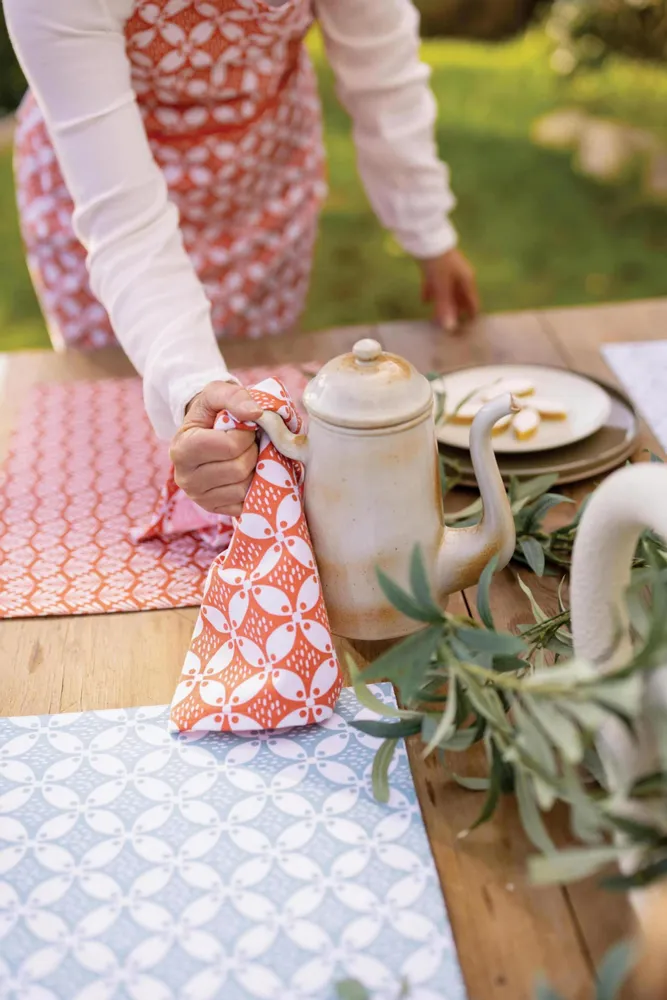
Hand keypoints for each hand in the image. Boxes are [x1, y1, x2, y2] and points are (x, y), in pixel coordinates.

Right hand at [169, 381, 261, 516]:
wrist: (204, 433)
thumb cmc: (211, 413)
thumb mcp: (216, 394)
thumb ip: (234, 397)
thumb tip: (255, 414)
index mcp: (182, 449)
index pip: (229, 446)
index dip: (245, 434)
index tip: (244, 427)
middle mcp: (185, 479)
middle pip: (238, 469)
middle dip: (251, 451)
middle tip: (247, 442)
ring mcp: (199, 498)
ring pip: (244, 488)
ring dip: (254, 469)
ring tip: (245, 455)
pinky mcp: (215, 510)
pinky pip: (245, 503)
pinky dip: (252, 487)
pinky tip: (245, 472)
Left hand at [421, 248, 479, 331]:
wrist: (425, 238)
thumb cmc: (438, 262)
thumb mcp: (441, 286)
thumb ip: (445, 306)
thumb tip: (449, 327)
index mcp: (467, 281)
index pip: (473, 303)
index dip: (470, 316)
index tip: (467, 330)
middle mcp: (460, 277)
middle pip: (460, 299)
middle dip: (455, 312)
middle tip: (448, 328)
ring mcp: (448, 272)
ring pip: (448, 293)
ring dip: (443, 305)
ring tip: (435, 319)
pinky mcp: (436, 269)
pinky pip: (437, 285)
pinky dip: (433, 294)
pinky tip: (425, 302)